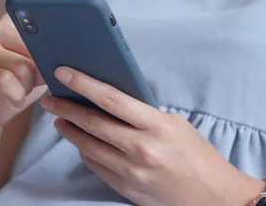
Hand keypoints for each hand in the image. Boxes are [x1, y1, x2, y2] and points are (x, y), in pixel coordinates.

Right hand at [0, 15, 45, 144]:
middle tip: (30, 85)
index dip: (53, 48)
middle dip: (39, 74)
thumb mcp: (39, 70)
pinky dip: (16, 95)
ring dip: (27, 88)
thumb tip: (66, 54)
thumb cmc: (15, 88)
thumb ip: (50, 57)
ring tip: (19, 92)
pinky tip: (14, 100)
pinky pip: (4, 80)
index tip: (55, 62)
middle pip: (34, 49)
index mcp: (10, 22)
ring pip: (22, 67)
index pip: (42, 25)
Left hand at [41, 67, 265, 205]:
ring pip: (88, 147)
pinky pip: (96, 167)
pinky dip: (85, 152)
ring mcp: (132, 172)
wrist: (216, 198)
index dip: (83, 83)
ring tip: (60, 119)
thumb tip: (109, 100)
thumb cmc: (198, 156)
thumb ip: (143, 114)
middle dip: (66, 108)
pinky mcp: (127, 189)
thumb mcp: (175, 124)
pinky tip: (80, 142)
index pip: (110, 98)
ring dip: (69, 131)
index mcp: (156, 126)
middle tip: (49, 99)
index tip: (63, 73)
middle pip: (92, 123)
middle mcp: (141, 149)